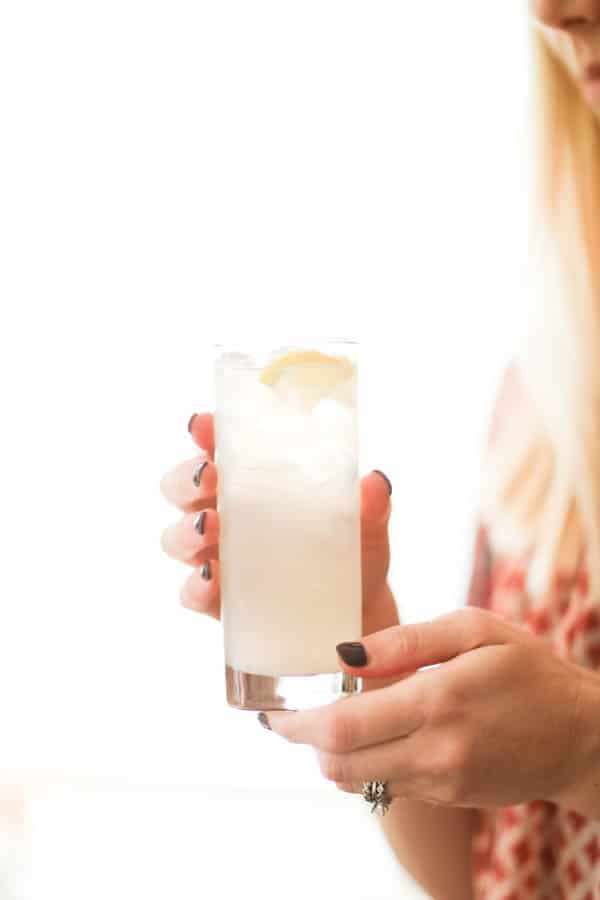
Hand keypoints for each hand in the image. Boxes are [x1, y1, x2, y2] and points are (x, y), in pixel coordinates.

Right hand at [160, 413, 396, 642]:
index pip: (219, 447)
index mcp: (255, 481)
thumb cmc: (352, 554)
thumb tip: (376, 481)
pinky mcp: (220, 600)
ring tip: (209, 528)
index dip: (205, 431)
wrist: (356, 614)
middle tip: (210, 479)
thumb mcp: (366, 527)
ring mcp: (217, 556)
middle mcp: (227, 514)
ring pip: (177, 537)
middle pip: (181, 487)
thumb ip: (370, 506)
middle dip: (185, 480)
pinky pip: (193, 592)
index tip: (204, 424)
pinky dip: (196, 584)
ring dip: (186, 530)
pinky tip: (212, 579)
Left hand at [266, 608, 599, 811]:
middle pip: (341, 763)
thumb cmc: (528, 670)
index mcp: (438, 699)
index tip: (274, 713)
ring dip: (332, 756)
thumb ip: (406, 642)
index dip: (299, 724)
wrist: (582, 736)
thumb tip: (345, 654)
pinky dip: (366, 765)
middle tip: (287, 721)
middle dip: (305, 744)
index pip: (345, 726)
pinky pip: (390, 787)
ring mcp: (443, 781)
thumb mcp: (474, 630)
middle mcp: (436, 750)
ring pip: (360, 781)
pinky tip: (373, 736)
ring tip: (328, 723)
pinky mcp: (451, 797)